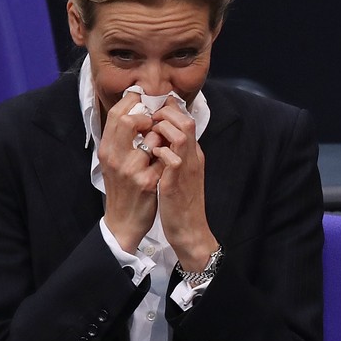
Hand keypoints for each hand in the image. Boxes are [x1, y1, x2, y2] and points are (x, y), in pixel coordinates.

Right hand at [99, 91, 160, 252]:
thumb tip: (138, 113)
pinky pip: (164, 158)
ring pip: (151, 139)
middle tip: (155, 123)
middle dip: (146, 117)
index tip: (145, 104)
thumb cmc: (122, 189)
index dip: (133, 103)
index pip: (114, 114)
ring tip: (163, 145)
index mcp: (106, 149)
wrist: (123, 221)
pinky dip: (169, 157)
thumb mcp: (114, 162)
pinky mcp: (147, 182)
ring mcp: (130, 170)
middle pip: (127, 120)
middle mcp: (114, 157)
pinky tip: (168, 163)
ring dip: (162, 138)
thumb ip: (122, 139)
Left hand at [146, 102, 217, 270]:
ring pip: (181, 134)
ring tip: (148, 135)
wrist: (189, 229)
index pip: (186, 120)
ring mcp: (187, 169)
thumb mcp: (181, 172)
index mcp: (193, 154)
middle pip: (186, 121)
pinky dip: (160, 152)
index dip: (168, 111)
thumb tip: (159, 136)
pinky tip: (150, 155)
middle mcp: (193, 157)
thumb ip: (175, 153)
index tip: (151, 112)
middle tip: (147, 119)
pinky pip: (172, 158)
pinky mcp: (177, 182)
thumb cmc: (180, 201)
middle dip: (164, 114)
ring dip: (162, 130)